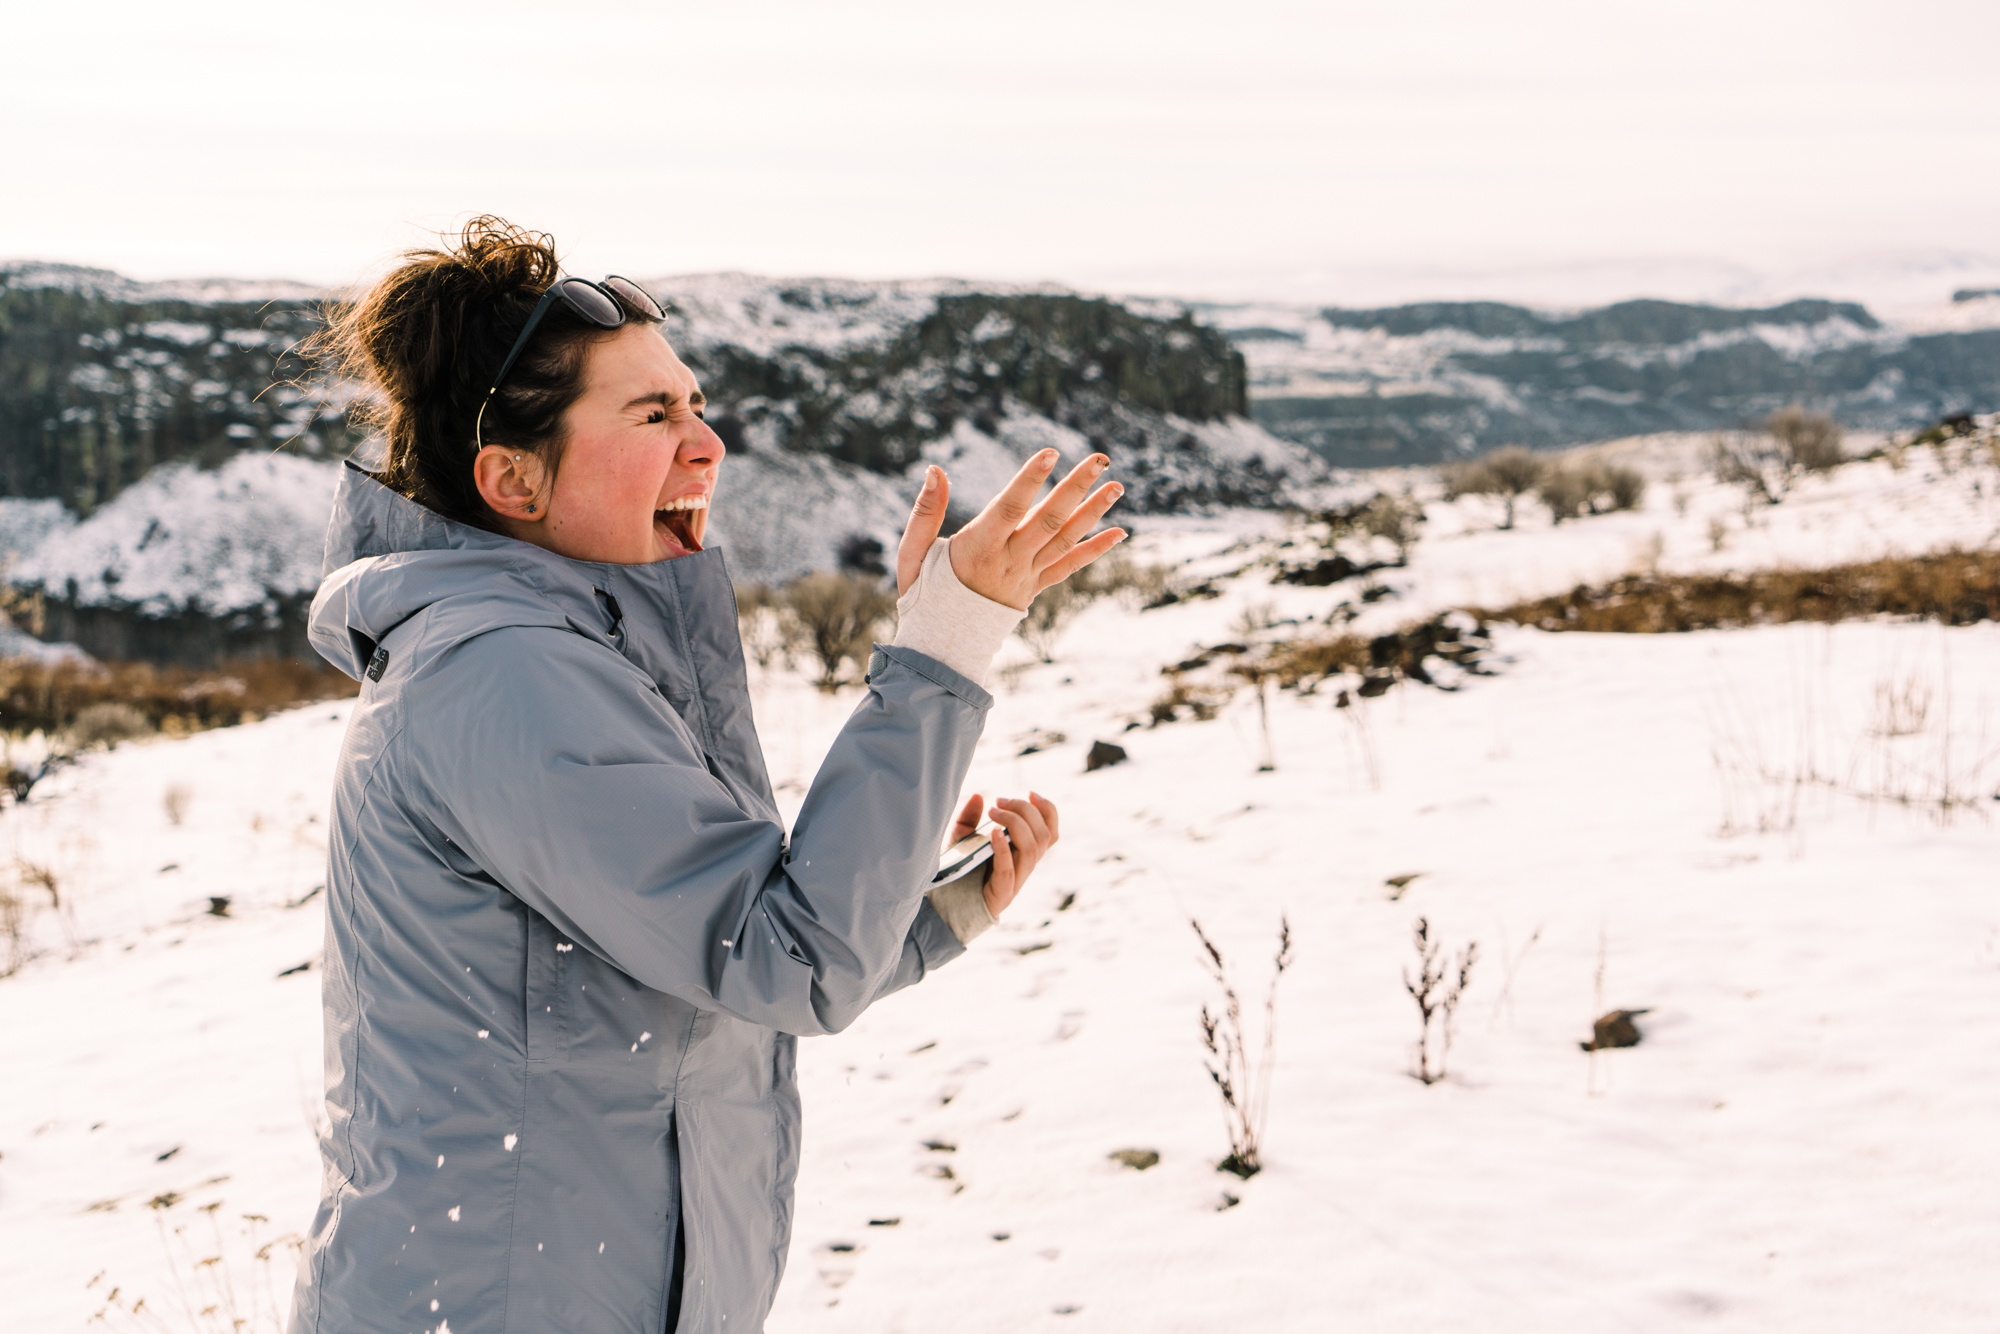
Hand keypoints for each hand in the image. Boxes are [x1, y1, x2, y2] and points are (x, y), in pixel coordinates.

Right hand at [895, 452, 1124, 608]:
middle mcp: (1008, 562)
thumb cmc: (923, 593)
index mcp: (976, 549)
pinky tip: (1120, 532)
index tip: (1050, 452)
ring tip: (1118, 486)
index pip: (1008, 509)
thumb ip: (925, 510)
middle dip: (1075, 486)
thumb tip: (935, 469)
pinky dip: (1096, 549)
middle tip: (1100, 458)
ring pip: (1065, 540)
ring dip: (1094, 512)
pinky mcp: (1036, 587)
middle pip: (1047, 519)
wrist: (943, 646)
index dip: (1029, 480)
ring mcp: (1026, 576)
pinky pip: (1070, 566)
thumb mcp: (912, 552)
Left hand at [945, 791, 1059, 918]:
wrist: (947, 902)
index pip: (1050, 832)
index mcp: (1024, 853)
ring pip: (1032, 850)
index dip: (1047, 811)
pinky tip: (994, 832)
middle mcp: (1025, 866)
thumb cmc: (960, 868)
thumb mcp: (962, 838)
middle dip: (1025, 811)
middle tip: (999, 802)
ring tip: (993, 812)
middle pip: (1043, 836)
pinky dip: (1004, 848)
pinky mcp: (1002, 893)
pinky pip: (1009, 869)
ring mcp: (1016, 880)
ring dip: (1016, 824)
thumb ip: (969, 818)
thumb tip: (979, 796)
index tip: (1031, 793)